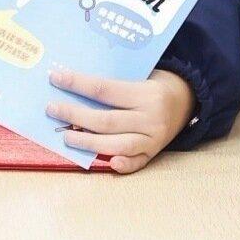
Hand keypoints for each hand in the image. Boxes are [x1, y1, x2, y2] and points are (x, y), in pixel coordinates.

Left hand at [48, 68, 191, 173]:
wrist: (188, 99)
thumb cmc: (154, 83)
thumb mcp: (141, 74)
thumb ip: (115, 82)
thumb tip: (74, 83)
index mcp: (146, 93)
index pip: (104, 89)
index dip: (78, 84)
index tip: (56, 78)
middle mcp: (151, 117)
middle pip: (106, 120)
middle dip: (75, 115)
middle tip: (52, 109)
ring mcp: (154, 138)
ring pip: (118, 144)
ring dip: (88, 142)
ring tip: (66, 137)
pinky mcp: (155, 153)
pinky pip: (137, 162)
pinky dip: (122, 165)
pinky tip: (105, 164)